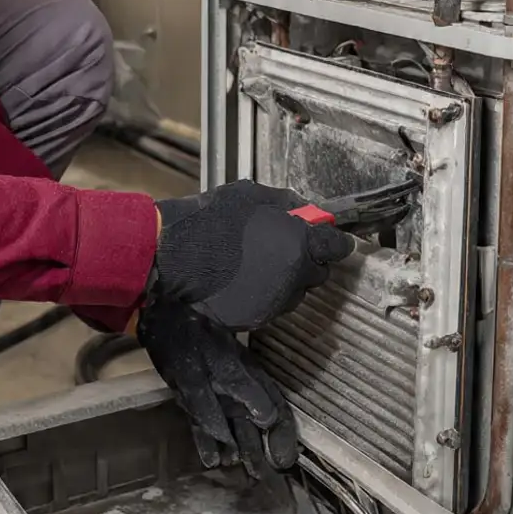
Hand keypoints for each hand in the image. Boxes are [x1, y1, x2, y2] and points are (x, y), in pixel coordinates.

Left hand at [137, 295, 297, 476]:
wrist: (168, 313)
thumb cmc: (190, 338)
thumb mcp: (205, 371)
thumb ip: (224, 401)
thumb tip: (259, 423)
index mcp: (248, 381)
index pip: (275, 414)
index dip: (281, 437)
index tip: (282, 461)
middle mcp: (237, 390)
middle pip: (256, 426)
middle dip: (260, 452)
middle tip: (264, 477)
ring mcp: (216, 393)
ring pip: (233, 427)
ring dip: (238, 449)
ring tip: (241, 472)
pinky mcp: (194, 396)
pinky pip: (205, 423)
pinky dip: (208, 441)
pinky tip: (211, 460)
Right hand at [152, 179, 354, 331]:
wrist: (176, 256)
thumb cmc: (212, 221)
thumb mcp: (254, 195)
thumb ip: (288, 203)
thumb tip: (306, 210)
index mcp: (299, 243)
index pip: (337, 246)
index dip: (334, 241)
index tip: (330, 238)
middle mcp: (294, 276)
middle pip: (319, 272)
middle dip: (308, 260)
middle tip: (285, 247)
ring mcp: (276, 301)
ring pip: (297, 292)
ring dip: (288, 279)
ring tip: (260, 263)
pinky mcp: (257, 319)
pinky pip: (273, 306)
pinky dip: (267, 295)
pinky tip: (246, 279)